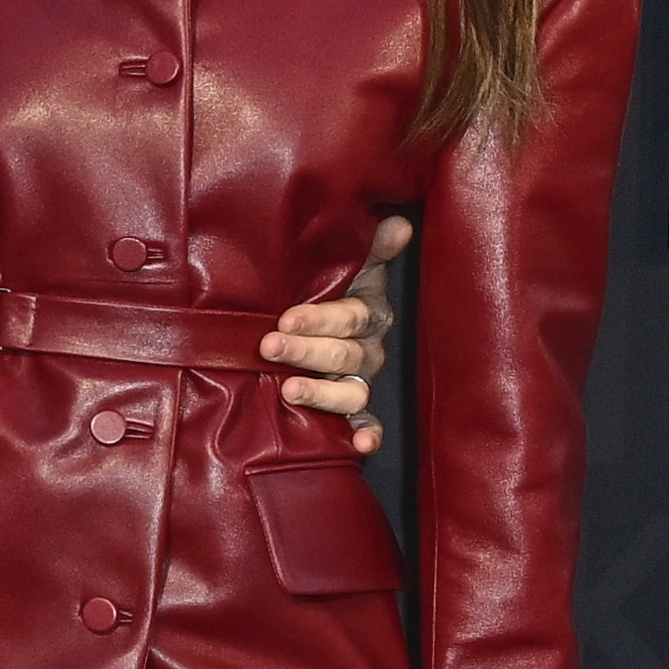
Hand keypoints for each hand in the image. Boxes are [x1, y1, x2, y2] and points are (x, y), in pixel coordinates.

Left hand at [260, 210, 419, 455]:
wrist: (315, 316)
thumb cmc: (328, 287)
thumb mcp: (346, 264)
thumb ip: (370, 247)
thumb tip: (398, 223)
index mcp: (366, 313)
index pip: (350, 317)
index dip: (321, 320)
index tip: (286, 320)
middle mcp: (367, 349)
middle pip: (344, 354)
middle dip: (306, 351)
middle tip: (270, 346)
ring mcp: (361, 381)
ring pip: (351, 391)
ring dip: (323, 393)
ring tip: (290, 390)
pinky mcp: (356, 409)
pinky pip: (368, 424)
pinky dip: (368, 435)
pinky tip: (361, 445)